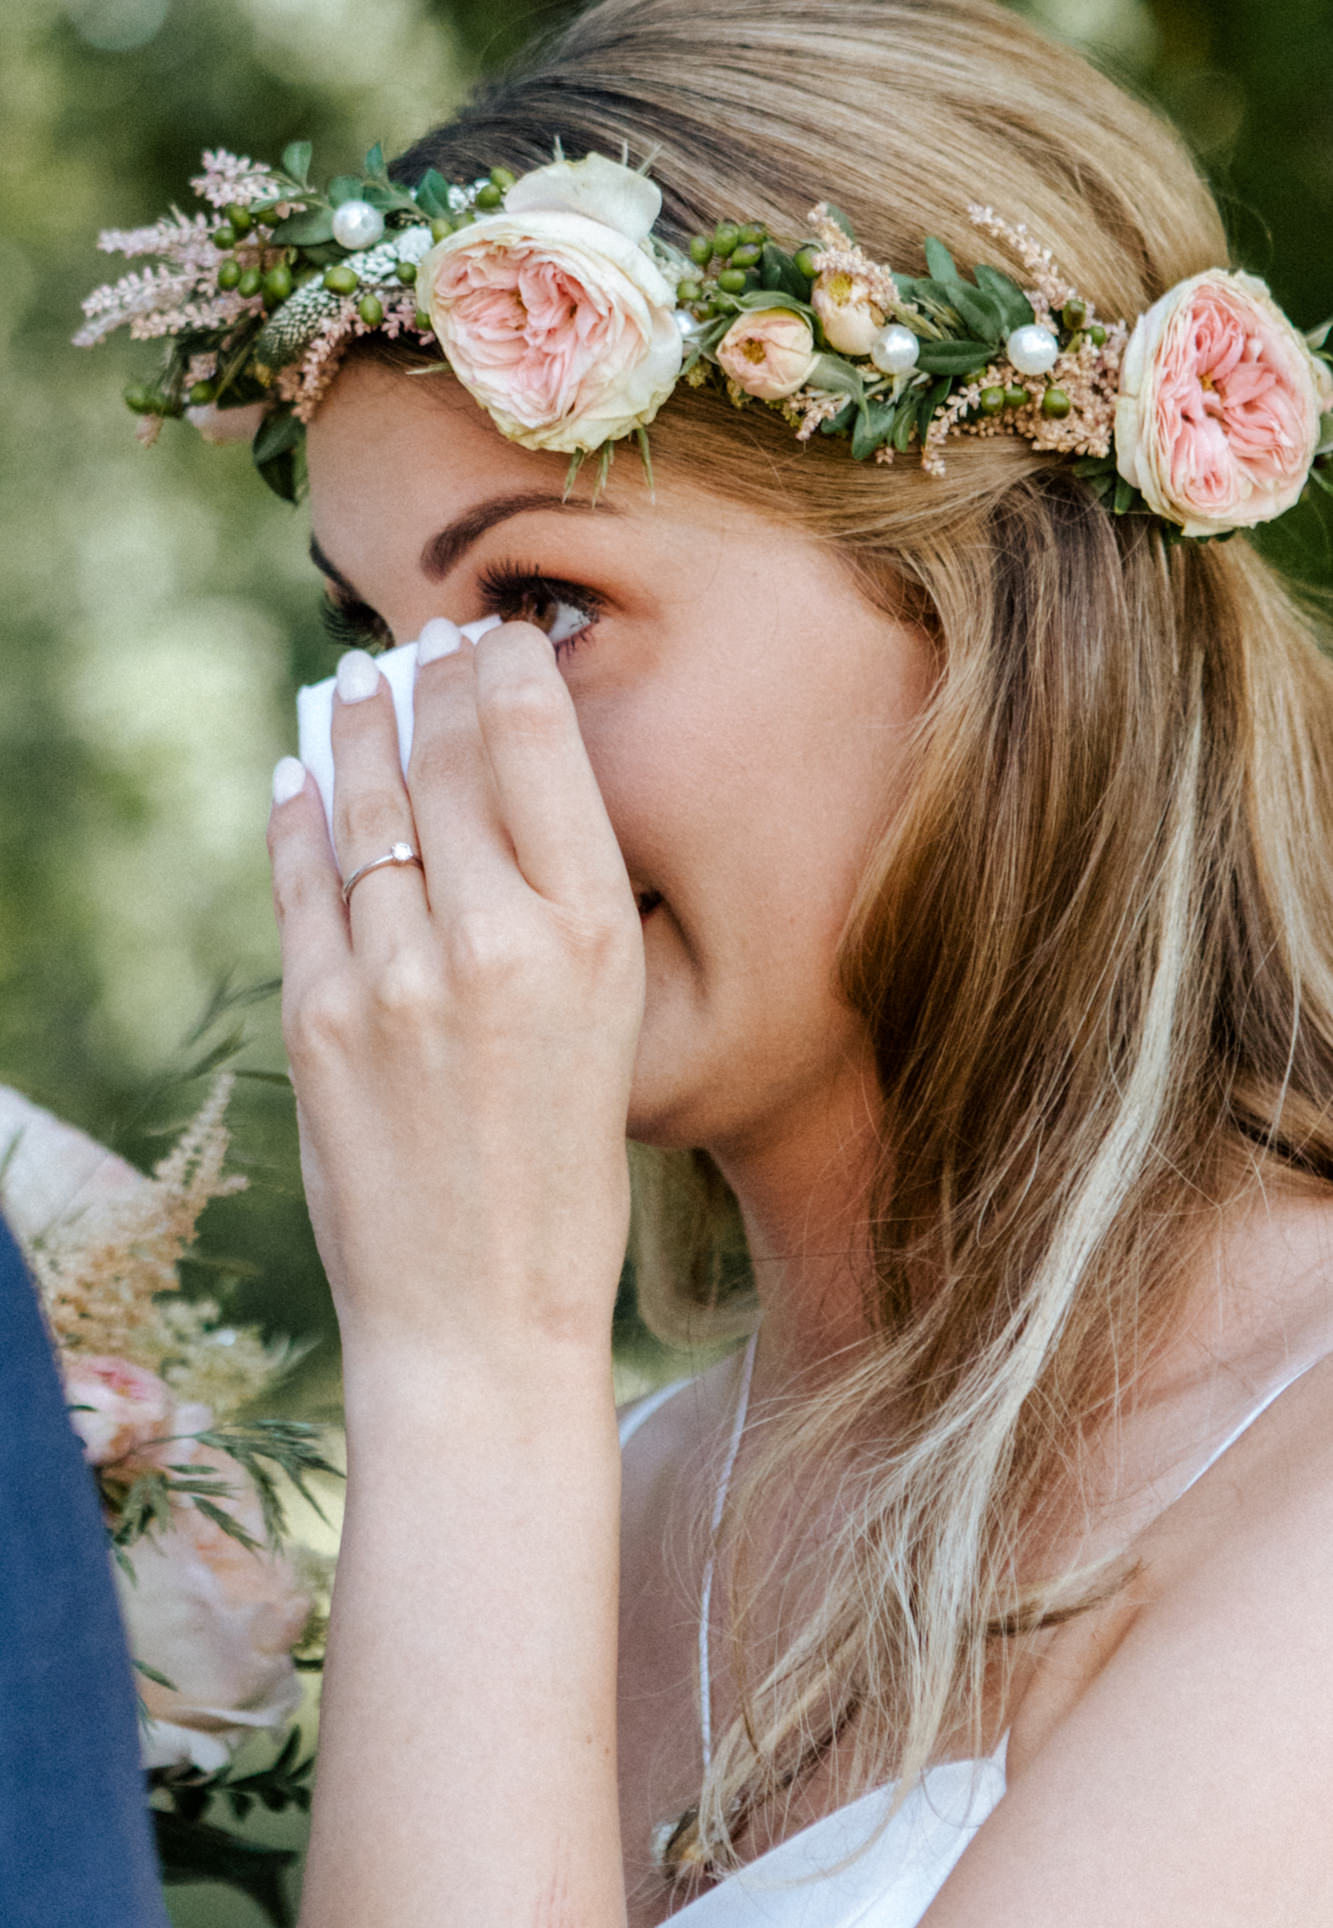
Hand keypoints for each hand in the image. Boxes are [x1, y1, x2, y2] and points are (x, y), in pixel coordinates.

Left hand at [267, 621, 644, 1363]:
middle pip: (448, 758)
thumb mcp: (610, 1030)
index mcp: (595, 936)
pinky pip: (303, 880)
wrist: (476, 1319)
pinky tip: (299, 776)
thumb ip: (557, 913)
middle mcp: (497, 938)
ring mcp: (396, 976)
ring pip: (364, 806)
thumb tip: (498, 800)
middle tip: (425, 638)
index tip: (494, 637)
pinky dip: (298, 817)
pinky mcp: (318, 1017)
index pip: (537, 748)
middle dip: (434, 681)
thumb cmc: (565, 1184)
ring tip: (356, 682)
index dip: (506, 673)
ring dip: (357, 731)